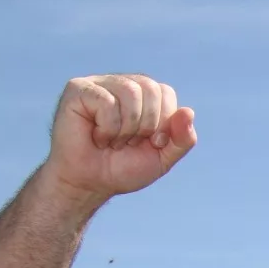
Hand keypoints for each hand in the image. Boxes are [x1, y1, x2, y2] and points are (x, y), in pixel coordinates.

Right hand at [43, 74, 196, 202]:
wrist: (88, 183)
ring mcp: (99, 84)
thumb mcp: (162, 158)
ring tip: (112, 141)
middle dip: (146, 125)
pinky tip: (97, 137)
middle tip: (128, 143)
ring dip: (126, 128)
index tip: (152, 143)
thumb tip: (189, 111)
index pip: (166, 92)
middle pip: (151, 88)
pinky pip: (106, 101)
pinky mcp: (78, 89)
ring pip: (130, 92)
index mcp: (143, 96)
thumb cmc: (122, 168)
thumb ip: (182, 139)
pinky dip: (107, 128)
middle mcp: (122, 84)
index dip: (164, 122)